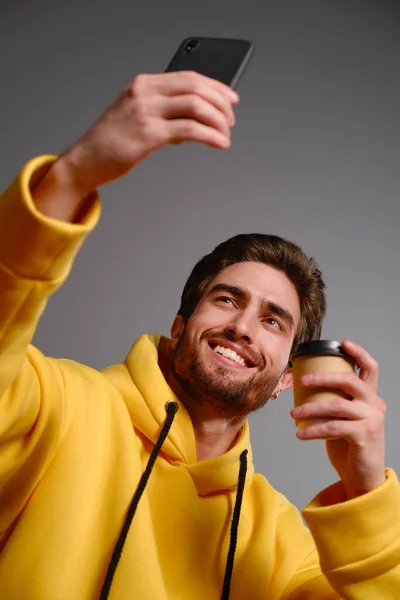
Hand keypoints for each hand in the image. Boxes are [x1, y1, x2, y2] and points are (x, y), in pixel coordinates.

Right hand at [54, 71, 238, 195]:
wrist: (86, 160)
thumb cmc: (110, 141)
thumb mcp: (137, 117)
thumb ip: (165, 115)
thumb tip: (194, 122)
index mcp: (144, 84)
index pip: (189, 77)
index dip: (215, 87)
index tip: (230, 100)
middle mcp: (145, 93)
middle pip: (196, 87)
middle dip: (220, 104)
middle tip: (230, 121)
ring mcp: (146, 111)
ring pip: (196, 106)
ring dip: (218, 120)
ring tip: (225, 134)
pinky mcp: (148, 134)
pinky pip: (190, 130)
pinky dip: (210, 136)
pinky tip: (219, 143)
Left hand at [290, 340, 386, 498]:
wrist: (363, 476)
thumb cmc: (350, 445)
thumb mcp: (345, 418)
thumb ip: (336, 402)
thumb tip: (306, 387)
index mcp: (370, 397)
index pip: (370, 368)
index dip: (358, 353)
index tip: (343, 343)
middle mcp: (374, 405)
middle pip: (349, 381)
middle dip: (323, 377)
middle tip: (304, 381)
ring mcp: (372, 420)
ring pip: (336, 405)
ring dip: (309, 409)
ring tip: (292, 414)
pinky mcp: (365, 436)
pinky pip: (333, 427)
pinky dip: (313, 430)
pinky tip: (300, 434)